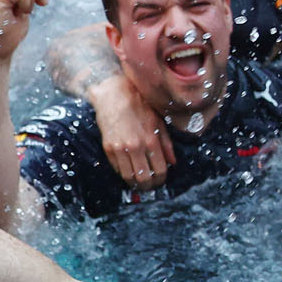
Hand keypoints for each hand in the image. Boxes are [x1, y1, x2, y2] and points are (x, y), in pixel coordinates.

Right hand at [87, 75, 174, 190]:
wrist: (114, 96)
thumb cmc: (140, 106)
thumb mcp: (159, 122)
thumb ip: (167, 144)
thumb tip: (173, 162)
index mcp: (151, 140)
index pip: (160, 170)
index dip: (162, 179)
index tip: (161, 181)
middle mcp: (136, 147)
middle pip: (144, 178)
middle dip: (149, 186)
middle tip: (151, 186)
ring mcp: (120, 149)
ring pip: (129, 177)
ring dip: (135, 184)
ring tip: (139, 183)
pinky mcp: (108, 148)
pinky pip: (117, 169)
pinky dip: (124, 174)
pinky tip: (129, 172)